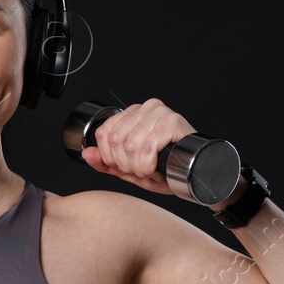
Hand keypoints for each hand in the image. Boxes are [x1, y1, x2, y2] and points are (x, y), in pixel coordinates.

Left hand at [78, 97, 195, 196]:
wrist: (196, 175)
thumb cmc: (167, 169)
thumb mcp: (130, 169)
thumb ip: (106, 162)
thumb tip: (87, 154)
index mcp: (132, 114)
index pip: (104, 133)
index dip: (110, 157)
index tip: (126, 167)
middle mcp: (145, 108)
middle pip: (116, 140)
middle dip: (126, 165)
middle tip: (142, 171)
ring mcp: (160, 112)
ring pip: (130, 146)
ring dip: (139, 168)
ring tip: (151, 171)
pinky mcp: (173, 122)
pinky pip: (147, 148)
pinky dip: (148, 165)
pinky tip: (157, 169)